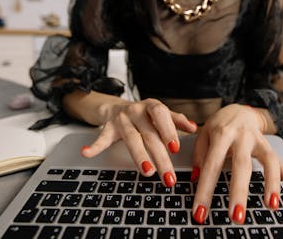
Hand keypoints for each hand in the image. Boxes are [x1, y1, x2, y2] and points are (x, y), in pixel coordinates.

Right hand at [81, 98, 196, 185]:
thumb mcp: (161, 113)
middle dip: (161, 157)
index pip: (162, 115)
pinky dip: (94, 146)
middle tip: (169, 177)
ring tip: (148, 172)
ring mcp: (122, 120)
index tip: (176, 148)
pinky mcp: (108, 128)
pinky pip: (101, 138)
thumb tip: (195, 128)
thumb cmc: (145, 114)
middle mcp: (136, 111)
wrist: (117, 106)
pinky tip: (87, 153)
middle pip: (150, 135)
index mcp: (152, 106)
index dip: (169, 130)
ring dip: (139, 156)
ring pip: (131, 139)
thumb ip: (177, 121)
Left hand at [190, 104, 282, 224]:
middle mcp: (242, 136)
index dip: (205, 190)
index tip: (201, 212)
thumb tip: (196, 178)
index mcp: (222, 134)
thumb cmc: (219, 125)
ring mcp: (259, 141)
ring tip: (271, 205)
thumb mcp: (204, 134)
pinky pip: (281, 162)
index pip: (211, 165)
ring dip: (272, 183)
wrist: (239, 109)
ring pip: (268, 161)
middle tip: (236, 216)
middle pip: (242, 165)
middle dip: (239, 192)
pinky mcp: (269, 146)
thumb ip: (199, 155)